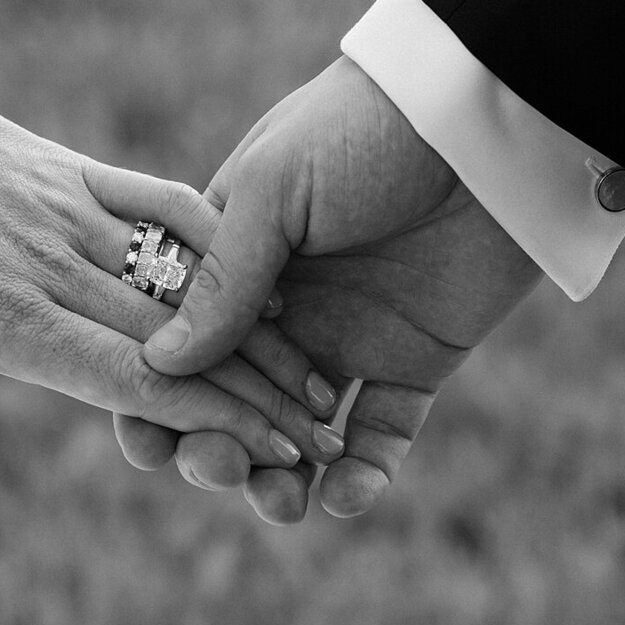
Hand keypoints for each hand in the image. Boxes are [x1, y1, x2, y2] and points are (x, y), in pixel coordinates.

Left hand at [0, 20, 339, 524]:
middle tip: (321, 439)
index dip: (213, 421)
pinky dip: (216, 244)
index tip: (276, 453)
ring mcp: (68, 208)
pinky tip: (259, 271)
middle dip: (257, 395)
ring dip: (253, 331)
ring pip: (182, 280)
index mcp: (1, 315)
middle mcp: (52, 264)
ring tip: (312, 373)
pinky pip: (161, 206)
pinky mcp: (69, 167)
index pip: (132, 381)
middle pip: (177, 340)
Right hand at [114, 56, 540, 521]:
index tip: (141, 439)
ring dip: (276, 479)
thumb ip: (221, 276)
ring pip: (293, 434)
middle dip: (210, 445)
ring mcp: (345, 339)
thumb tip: (157, 361)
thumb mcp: (274, 187)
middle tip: (216, 466)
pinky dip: (359, 479)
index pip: (173, 339)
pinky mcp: (414, 366)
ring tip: (281, 503)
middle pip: (226, 399)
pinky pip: (379, 440)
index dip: (151, 392)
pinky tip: (343, 497)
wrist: (483, 122)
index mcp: (229, 255)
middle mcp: (279, 307)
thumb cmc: (362, 128)